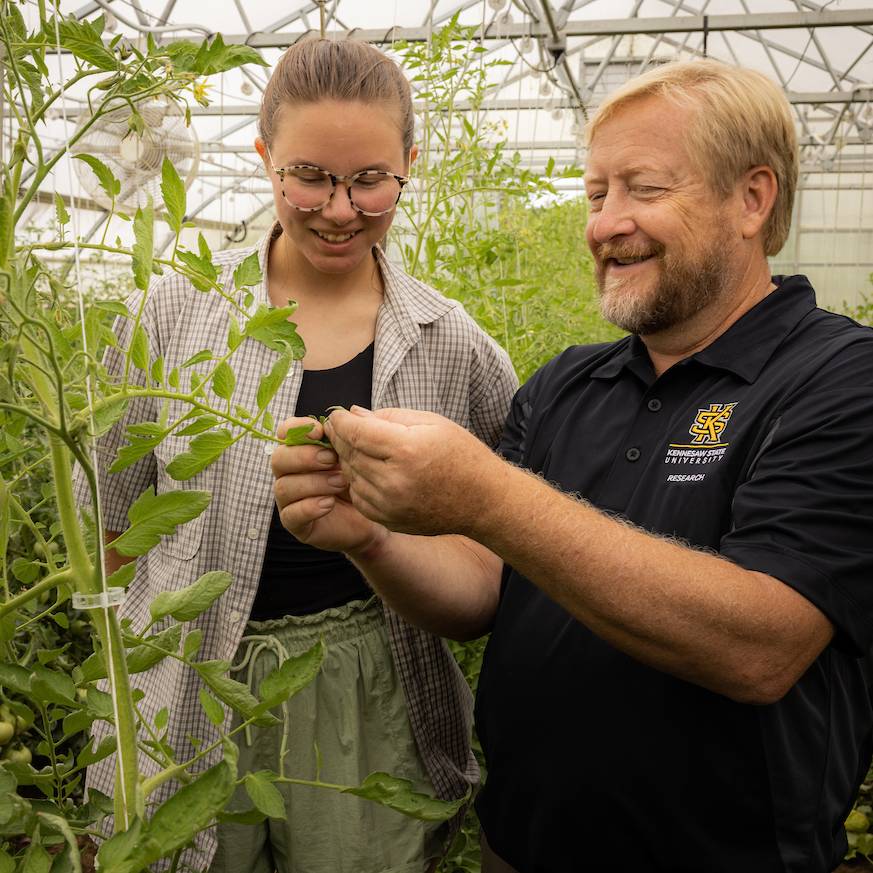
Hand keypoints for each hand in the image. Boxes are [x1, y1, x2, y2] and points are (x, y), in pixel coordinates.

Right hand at [271, 417, 386, 555]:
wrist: (374, 519)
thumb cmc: (364, 482)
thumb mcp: (358, 455)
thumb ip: (350, 435)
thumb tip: (351, 412)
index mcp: (302, 450)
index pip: (285, 433)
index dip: (296, 429)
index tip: (319, 430)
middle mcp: (290, 473)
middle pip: (279, 458)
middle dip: (305, 456)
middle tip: (332, 459)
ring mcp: (290, 499)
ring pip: (284, 486)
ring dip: (313, 482)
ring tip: (341, 483)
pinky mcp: (296, 523)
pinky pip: (290, 515)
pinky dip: (309, 507)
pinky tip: (329, 504)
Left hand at [324, 406, 501, 536]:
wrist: (483, 500)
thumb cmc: (460, 455)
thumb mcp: (431, 423)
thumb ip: (388, 417)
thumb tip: (354, 414)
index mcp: (406, 450)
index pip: (356, 432)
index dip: (340, 421)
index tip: (337, 415)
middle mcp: (394, 481)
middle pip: (349, 454)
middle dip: (341, 438)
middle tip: (341, 428)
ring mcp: (390, 505)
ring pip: (350, 476)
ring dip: (350, 460)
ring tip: (360, 448)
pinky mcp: (389, 520)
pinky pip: (359, 497)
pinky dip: (359, 482)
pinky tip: (371, 471)